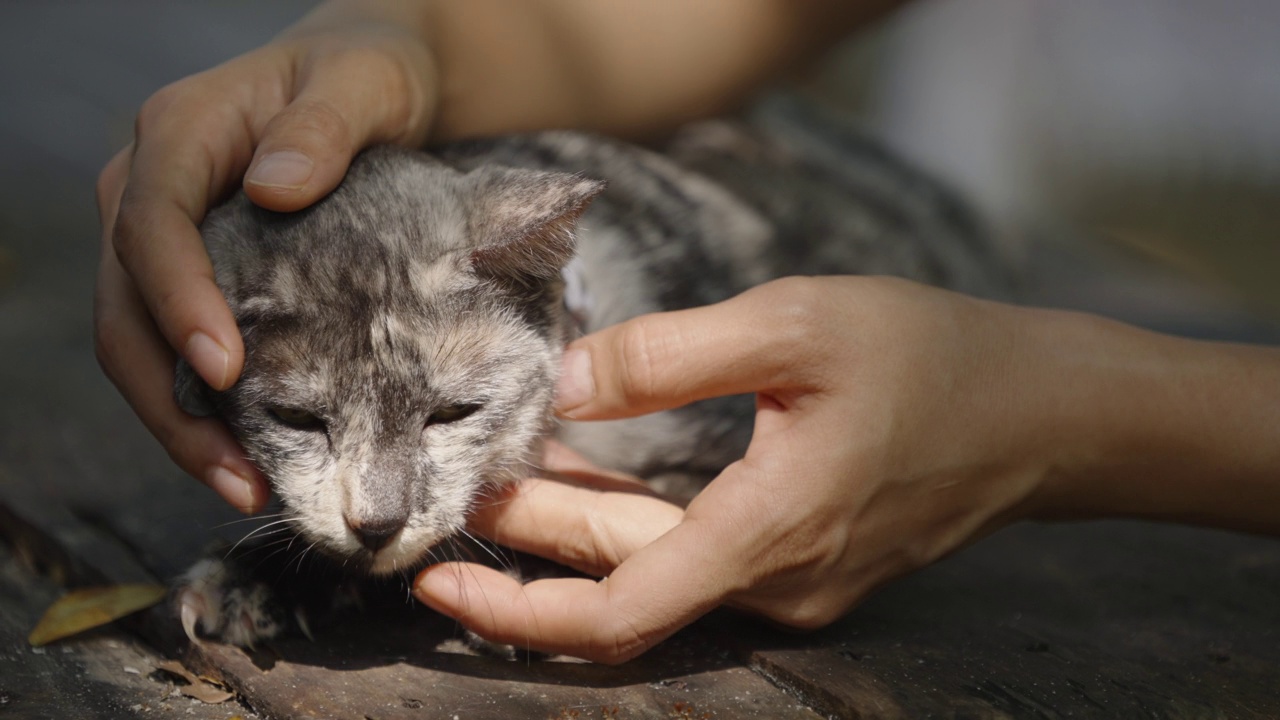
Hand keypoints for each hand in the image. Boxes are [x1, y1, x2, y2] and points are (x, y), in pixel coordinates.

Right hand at [94, 20, 437, 511]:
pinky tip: (252, 459)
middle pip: (125, 303)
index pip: (153, 223)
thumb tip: (275, 187)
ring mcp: (165, 237)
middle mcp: (151, 188)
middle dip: (170, 399)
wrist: (374, 82)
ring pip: (138, 342)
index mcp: (181, 133)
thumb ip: (324, 124)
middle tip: (237, 475)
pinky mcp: (194, 276)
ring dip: (181, 425)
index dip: (178, 300)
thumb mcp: (363, 80)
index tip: (225, 371)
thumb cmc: (370, 74)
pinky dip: (205, 410)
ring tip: (246, 488)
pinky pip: (176, 350)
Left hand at [414, 276, 1056, 662]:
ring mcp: (798, 584)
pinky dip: (632, 520)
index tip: (434, 583)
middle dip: (527, 540)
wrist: (1047, 412)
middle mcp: (777, 586)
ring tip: (501, 468)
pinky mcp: (811, 563)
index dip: (514, 614)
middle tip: (453, 483)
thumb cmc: (934, 357)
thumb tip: (562, 383)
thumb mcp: (796, 326)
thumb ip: (670, 356)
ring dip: (575, 526)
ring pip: (657, 568)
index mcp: (769, 537)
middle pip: (621, 584)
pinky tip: (589, 467)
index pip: (615, 616)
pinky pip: (697, 554)